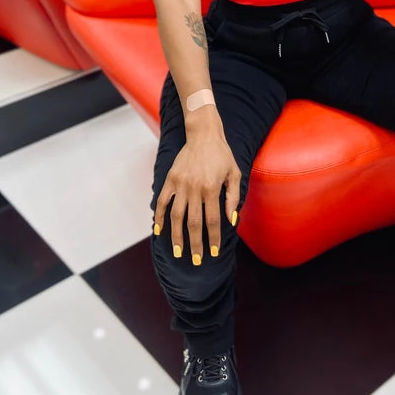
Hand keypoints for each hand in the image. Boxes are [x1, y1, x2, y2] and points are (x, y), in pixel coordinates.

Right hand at [154, 115, 240, 262]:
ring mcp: (180, 184)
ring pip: (176, 216)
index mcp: (212, 188)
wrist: (203, 133)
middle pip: (193, 223)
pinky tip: (159, 231)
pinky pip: (163, 202)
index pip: (212, 220)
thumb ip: (233, 197)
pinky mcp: (170, 179)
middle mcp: (195, 188)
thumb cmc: (222, 154)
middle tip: (197, 260)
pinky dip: (160, 217)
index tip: (213, 253)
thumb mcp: (234, 173)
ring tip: (178, 252)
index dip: (213, 238)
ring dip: (176, 236)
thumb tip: (231, 219)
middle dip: (195, 244)